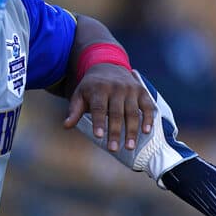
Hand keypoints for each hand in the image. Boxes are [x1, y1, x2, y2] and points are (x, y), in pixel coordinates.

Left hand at [76, 70, 195, 186]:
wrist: (108, 66)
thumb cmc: (92, 87)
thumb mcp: (80, 95)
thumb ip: (74, 110)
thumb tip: (66, 125)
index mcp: (99, 89)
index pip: (99, 108)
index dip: (99, 122)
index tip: (98, 136)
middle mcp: (116, 88)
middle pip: (116, 113)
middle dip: (115, 132)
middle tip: (113, 149)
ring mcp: (131, 89)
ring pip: (133, 112)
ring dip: (132, 131)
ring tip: (129, 147)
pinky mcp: (142, 91)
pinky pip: (147, 106)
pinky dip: (148, 119)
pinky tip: (146, 131)